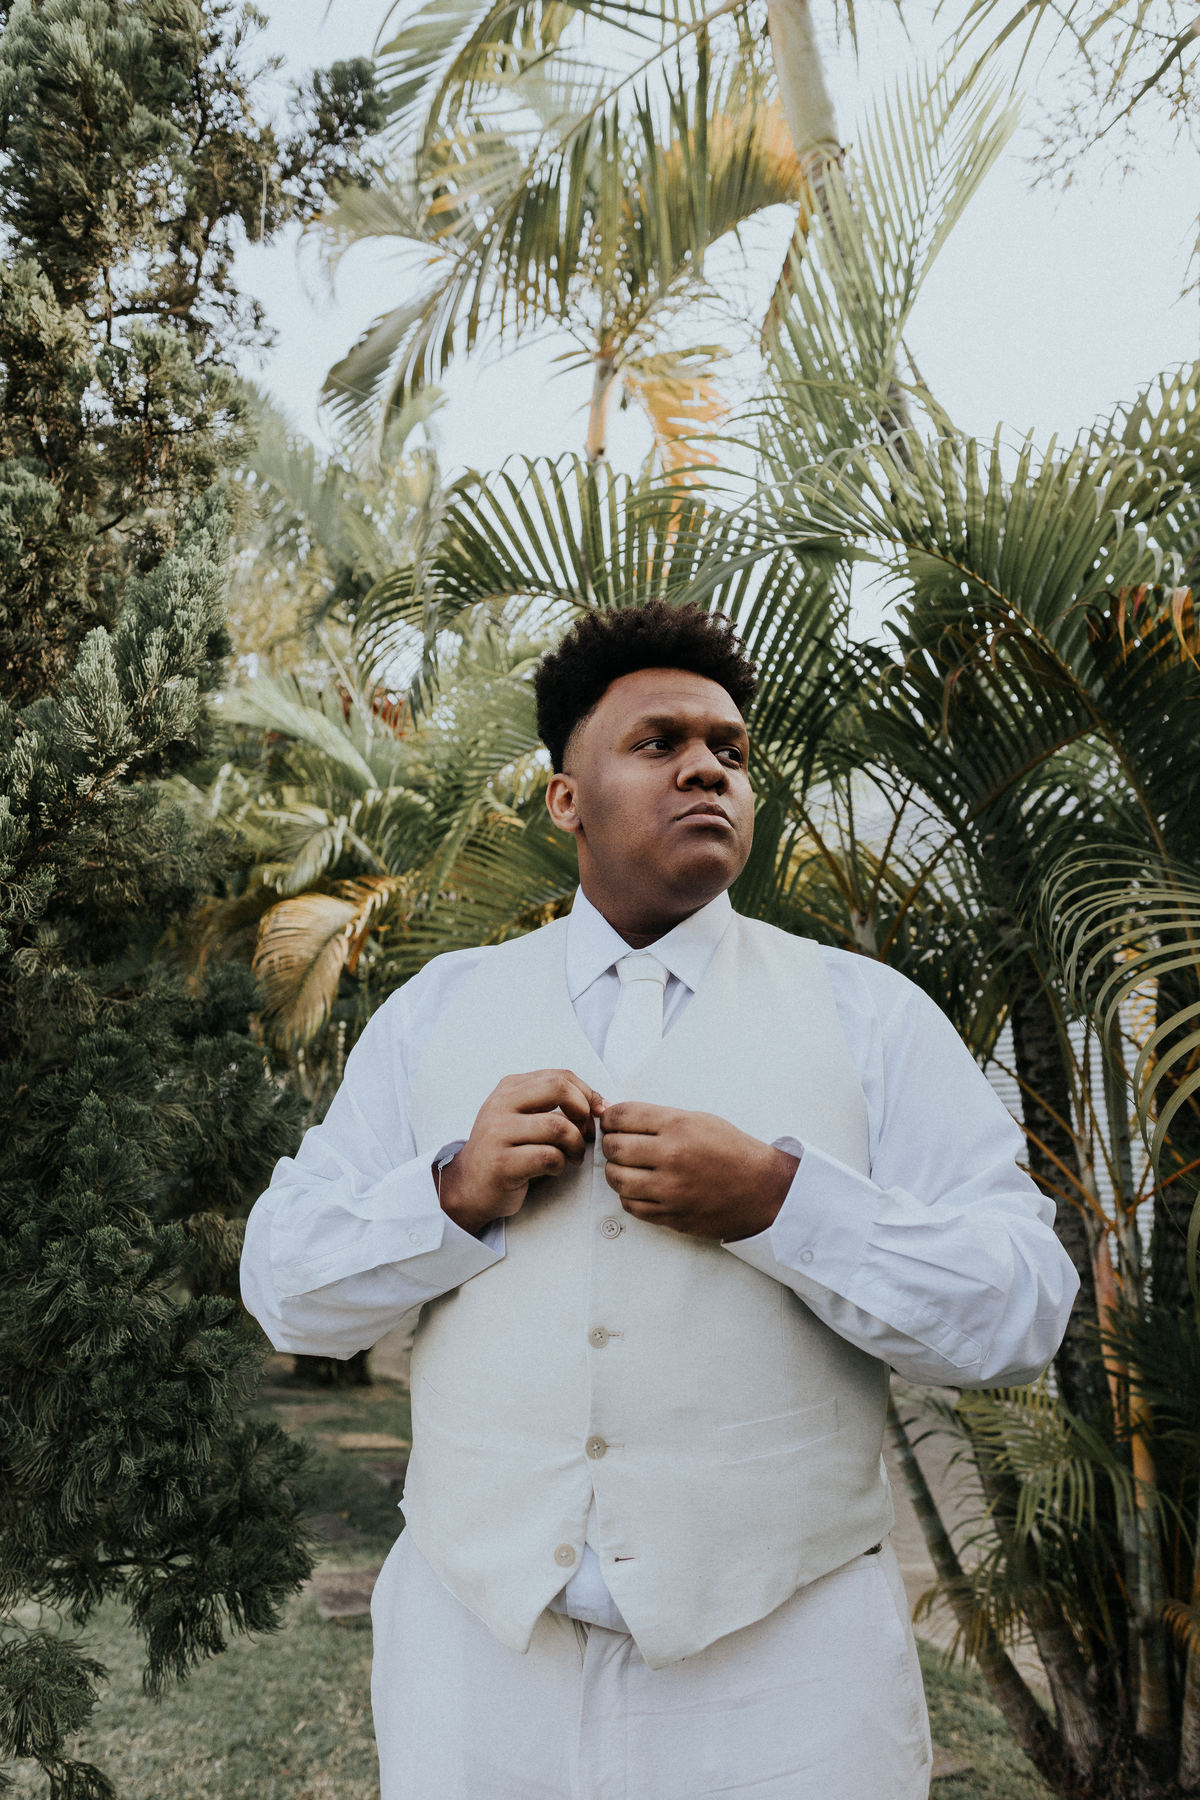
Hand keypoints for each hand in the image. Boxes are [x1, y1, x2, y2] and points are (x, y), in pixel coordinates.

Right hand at [438, 1069, 604, 1237]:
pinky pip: (548, 1156)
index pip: (560, 1076)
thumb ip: (554, 1105)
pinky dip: (561, 1164)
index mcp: (509, 1088)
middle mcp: (501, 1105)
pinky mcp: (502, 1163)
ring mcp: (498, 1133)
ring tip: (573, 1156)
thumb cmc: (506, 1151)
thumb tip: (600, 1104)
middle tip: (586, 1133)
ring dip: (576, 1144)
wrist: (469, 1186)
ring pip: (558, 1126)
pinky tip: (554, 1169)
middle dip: (583, 1111)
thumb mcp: (524, 1118)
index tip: (596, 1115)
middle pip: (559, 1088)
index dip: (587, 1094)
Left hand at [599, 1102, 797, 1240]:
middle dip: (611, 1144)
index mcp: (678, 1126)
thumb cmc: (732, 1152)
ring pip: (616, 1178)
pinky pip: (630, 1204)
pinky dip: (630, 1195)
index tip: (611, 1122)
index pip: (621, 1116)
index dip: (609, 1117)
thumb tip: (613, 1113)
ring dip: (616, 1171)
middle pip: (614, 1147)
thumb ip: (656, 1118)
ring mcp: (669, 1188)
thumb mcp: (698, 1120)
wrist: (761, 1189)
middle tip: (620, 1145)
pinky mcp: (670, 1214)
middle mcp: (671, 1156)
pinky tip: (642, 1187)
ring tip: (628, 1167)